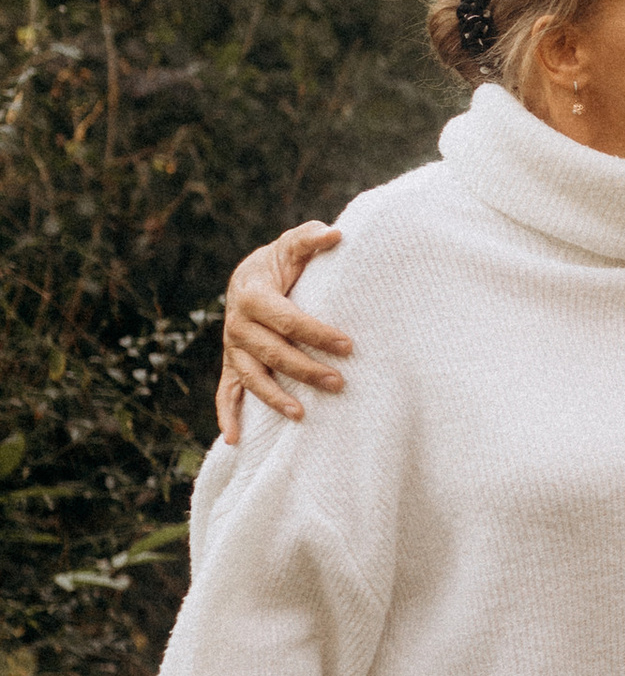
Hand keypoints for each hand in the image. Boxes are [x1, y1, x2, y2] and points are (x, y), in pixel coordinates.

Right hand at [218, 224, 349, 441]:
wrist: (250, 276)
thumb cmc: (280, 262)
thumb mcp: (293, 245)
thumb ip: (312, 239)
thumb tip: (338, 236)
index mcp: (252, 295)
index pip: (288, 320)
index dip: (317, 333)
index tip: (348, 346)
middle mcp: (237, 324)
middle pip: (273, 352)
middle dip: (306, 369)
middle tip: (340, 383)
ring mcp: (232, 347)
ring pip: (252, 376)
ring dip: (275, 397)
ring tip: (301, 414)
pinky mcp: (231, 363)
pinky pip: (226, 391)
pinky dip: (227, 415)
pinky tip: (235, 439)